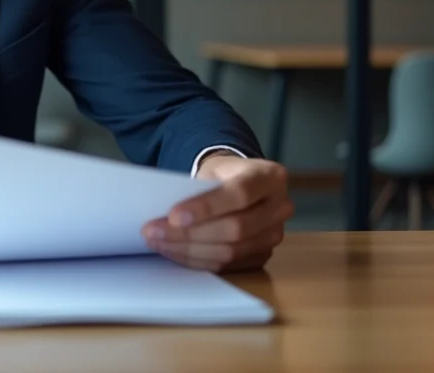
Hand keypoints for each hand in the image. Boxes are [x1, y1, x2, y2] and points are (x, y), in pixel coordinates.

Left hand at [141, 155, 292, 272]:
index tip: (173, 215)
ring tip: (157, 242)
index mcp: (270, 176)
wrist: (240, 183)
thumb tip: (164, 213)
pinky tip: (173, 252)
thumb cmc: (223, 175)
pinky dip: (196, 260)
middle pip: (235, 228)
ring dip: (188, 249)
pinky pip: (228, 265)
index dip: (206, 207)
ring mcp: (274, 234)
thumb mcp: (213, 168)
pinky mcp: (263, 255)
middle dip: (189, 233)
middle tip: (153, 231)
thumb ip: (198, 187)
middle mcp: (280, 207)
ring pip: (231, 251)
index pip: (239, 194)